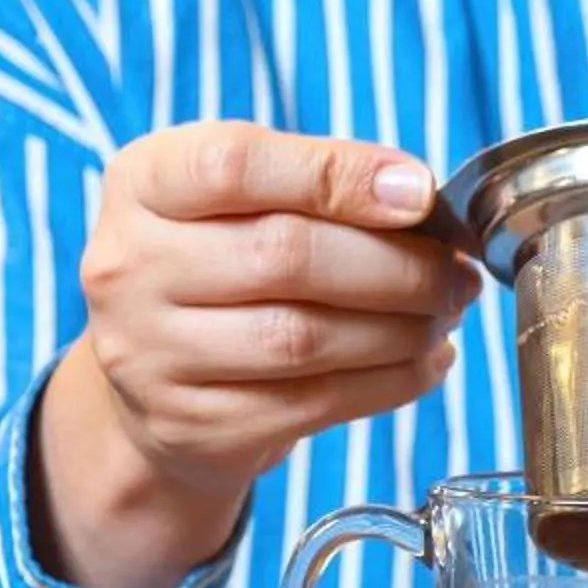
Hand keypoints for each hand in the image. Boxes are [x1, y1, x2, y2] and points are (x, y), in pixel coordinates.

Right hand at [34, 122, 473, 587]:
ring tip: (446, 314)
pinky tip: (427, 359)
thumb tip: (418, 193)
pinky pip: (316, 403)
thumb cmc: (222, 266)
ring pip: (305, 338)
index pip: (234, 164)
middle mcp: (130, 266)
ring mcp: (153, 353)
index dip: (338, 175)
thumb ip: (318, 181)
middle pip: (284, 256)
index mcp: (142, 184)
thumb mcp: (241, 199)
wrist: (154, 385)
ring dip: (404, 327)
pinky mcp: (195, 424)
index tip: (421, 193)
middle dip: (398, 265)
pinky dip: (393, 380)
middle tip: (457, 273)